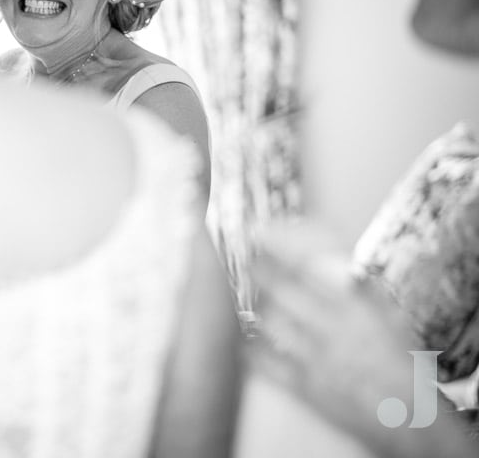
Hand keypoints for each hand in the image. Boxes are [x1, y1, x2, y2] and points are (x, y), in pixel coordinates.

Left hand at [251, 220, 474, 457]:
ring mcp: (315, 360)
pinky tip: (246, 336)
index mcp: (358, 308)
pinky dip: (250, 346)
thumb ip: (361, 287)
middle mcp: (334, 330)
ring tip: (253, 294)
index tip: (260, 233)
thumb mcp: (389, 318)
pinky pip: (264, 361)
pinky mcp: (303, 387)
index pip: (307, 267)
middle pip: (280, 290)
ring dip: (257, 304)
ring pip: (269, 321)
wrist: (408, 420)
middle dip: (259, 270)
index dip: (278, 247)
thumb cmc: (399, 365)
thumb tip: (336, 259)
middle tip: (251, 260)